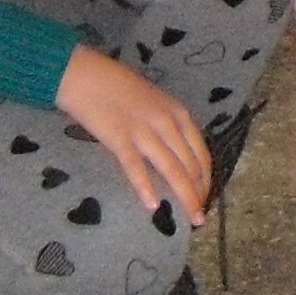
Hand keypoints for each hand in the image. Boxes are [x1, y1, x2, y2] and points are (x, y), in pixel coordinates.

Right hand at [58, 43, 215, 223]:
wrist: (89, 75)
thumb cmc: (121, 89)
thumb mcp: (156, 104)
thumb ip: (169, 126)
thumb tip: (179, 157)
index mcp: (179, 113)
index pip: (201, 153)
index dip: (206, 179)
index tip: (205, 198)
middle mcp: (167, 122)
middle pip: (190, 165)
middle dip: (198, 194)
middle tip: (200, 218)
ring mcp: (144, 131)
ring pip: (171, 169)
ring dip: (184, 196)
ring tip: (190, 219)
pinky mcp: (120, 138)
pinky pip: (135, 167)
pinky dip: (145, 187)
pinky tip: (153, 205)